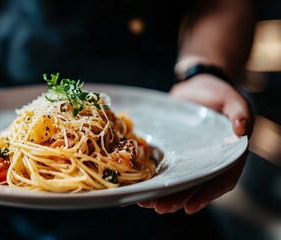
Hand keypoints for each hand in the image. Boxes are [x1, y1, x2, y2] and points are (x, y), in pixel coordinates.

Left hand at [138, 75, 252, 213]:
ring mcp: (188, 158)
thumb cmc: (218, 94)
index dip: (206, 195)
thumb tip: (241, 129)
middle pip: (194, 185)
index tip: (190, 206)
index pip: (220, 180)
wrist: (195, 87)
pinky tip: (139, 187)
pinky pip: (163, 167)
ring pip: (177, 180)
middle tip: (161, 208)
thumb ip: (239, 112)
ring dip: (162, 194)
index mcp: (227, 155)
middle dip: (177, 198)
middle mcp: (207, 161)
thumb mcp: (232, 100)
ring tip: (146, 203)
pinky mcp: (171, 152)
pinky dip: (152, 178)